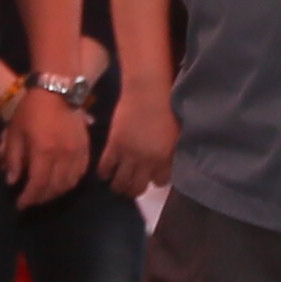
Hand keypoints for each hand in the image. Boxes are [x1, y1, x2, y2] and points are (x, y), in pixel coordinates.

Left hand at [3, 78, 92, 204]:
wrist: (57, 90)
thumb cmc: (31, 109)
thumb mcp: (15, 132)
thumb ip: (13, 159)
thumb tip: (12, 181)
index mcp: (43, 152)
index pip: (37, 185)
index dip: (29, 199)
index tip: (20, 205)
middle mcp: (63, 156)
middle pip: (54, 188)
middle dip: (41, 198)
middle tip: (31, 200)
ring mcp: (77, 153)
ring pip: (69, 184)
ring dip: (56, 193)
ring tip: (45, 193)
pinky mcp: (86, 148)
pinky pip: (81, 173)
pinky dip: (71, 182)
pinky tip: (63, 182)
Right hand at [98, 78, 176, 203]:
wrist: (148, 91)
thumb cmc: (167, 107)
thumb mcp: (177, 134)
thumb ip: (171, 152)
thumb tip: (167, 164)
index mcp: (166, 159)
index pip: (161, 182)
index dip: (156, 180)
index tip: (152, 177)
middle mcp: (147, 162)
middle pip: (138, 188)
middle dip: (134, 190)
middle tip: (131, 187)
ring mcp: (129, 155)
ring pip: (120, 182)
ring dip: (118, 186)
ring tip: (116, 185)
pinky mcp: (114, 146)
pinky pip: (105, 167)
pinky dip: (104, 173)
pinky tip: (104, 174)